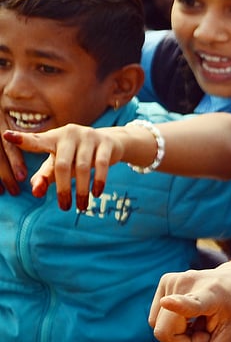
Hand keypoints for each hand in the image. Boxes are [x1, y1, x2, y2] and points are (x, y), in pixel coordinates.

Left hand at [2, 124, 128, 210]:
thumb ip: (44, 177)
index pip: (36, 140)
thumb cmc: (76, 155)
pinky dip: (98, 181)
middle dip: (63, 189)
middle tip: (64, 208)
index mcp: (53, 137)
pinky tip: (96, 194)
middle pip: (61, 165)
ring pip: (82, 167)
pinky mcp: (106, 143)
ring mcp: (88, 136)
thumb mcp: (58, 165)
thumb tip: (36, 193)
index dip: (22, 140)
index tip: (6, 136)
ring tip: (81, 207)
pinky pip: (101, 165)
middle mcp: (69, 134)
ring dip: (81, 190)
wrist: (110, 142)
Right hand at [149, 261, 230, 341]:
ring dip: (178, 335)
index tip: (168, 302)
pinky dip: (172, 325)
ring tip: (202, 321)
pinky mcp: (165, 281)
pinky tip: (192, 314)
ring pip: (158, 328)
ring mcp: (174, 279)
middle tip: (208, 334)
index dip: (178, 305)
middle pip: (164, 333)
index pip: (192, 304)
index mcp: (212, 295)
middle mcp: (189, 282)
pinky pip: (156, 319)